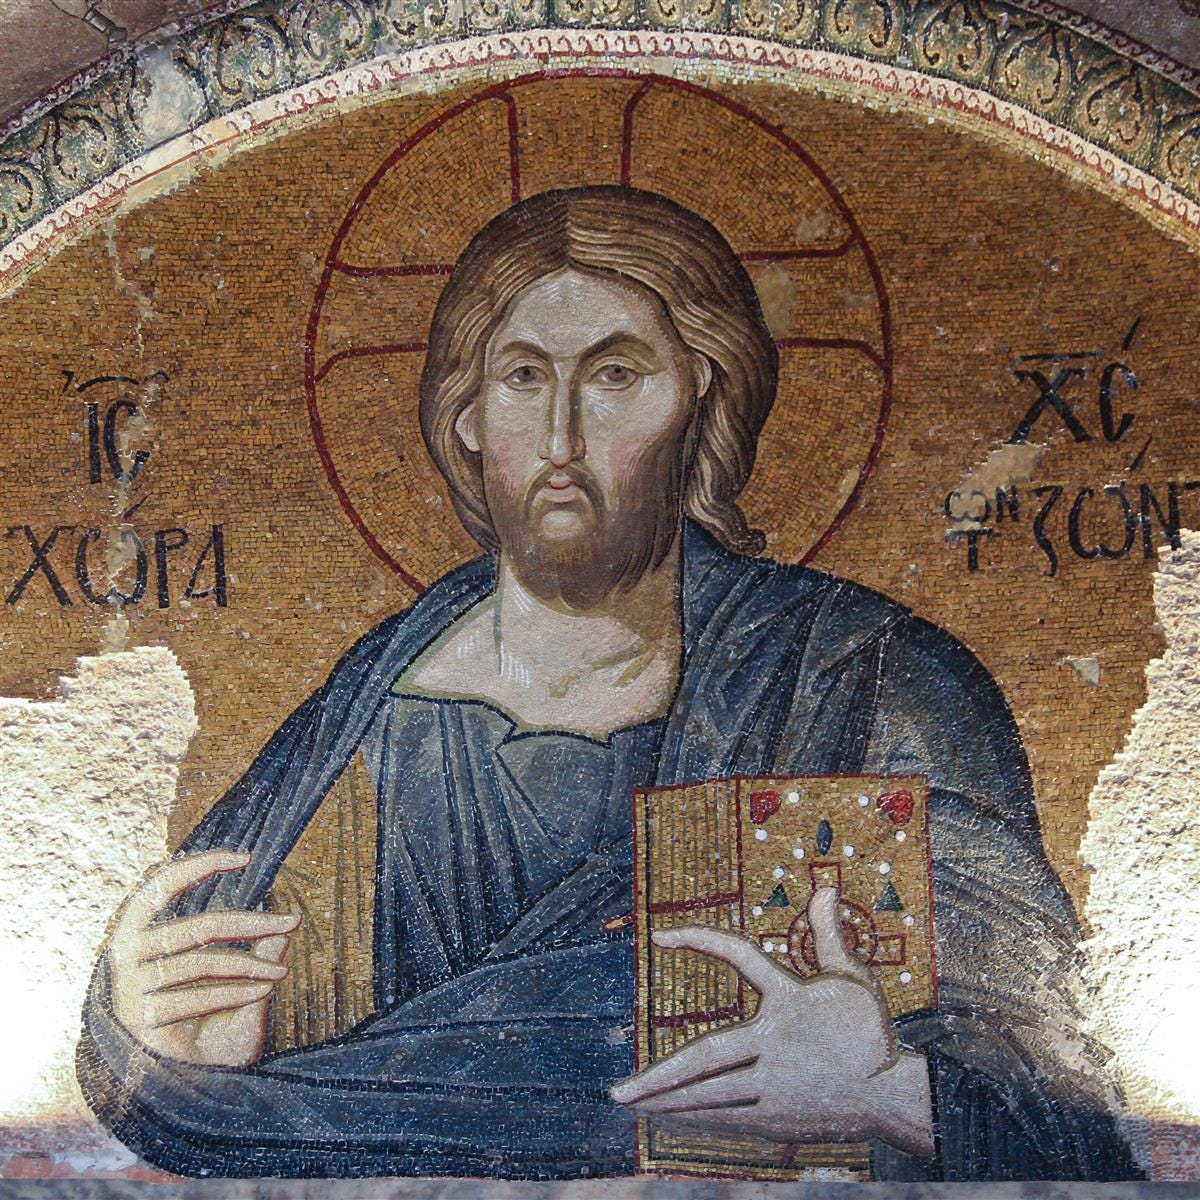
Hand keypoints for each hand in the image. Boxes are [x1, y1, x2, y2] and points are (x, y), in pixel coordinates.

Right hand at [107, 850, 299, 1066]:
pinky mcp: (141, 1018)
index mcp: (138, 934)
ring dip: (251, 964)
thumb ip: (261, 953)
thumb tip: (288, 920)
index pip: (158, 887)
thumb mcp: (244, 983)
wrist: (187, 1084)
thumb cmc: (212, 1028)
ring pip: (203, 960)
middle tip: (291, 922)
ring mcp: (130, 988)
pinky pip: (199, 995)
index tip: (244, 858)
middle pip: (198, 926)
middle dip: (251, 923)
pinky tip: (264, 992)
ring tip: (282, 973)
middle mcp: (127, 957)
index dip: (198, 866)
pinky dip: (237, 992)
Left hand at [610, 887, 932, 1156]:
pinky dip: (695, 1118)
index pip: (738, 957)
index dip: (700, 940)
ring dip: (667, 1101)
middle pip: (706, 1057)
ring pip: (711, 1095)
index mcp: (789, 1000)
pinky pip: (727, 1117)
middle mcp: (775, 1045)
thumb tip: (826, 887)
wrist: (894, 1097)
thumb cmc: (869, 1032)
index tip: (660, 936)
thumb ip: (829, 934)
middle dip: (658, 1077)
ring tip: (631, 1105)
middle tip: (617, 1092)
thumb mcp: (851, 978)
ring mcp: (773, 1086)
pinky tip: (668, 1118)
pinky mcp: (777, 1117)